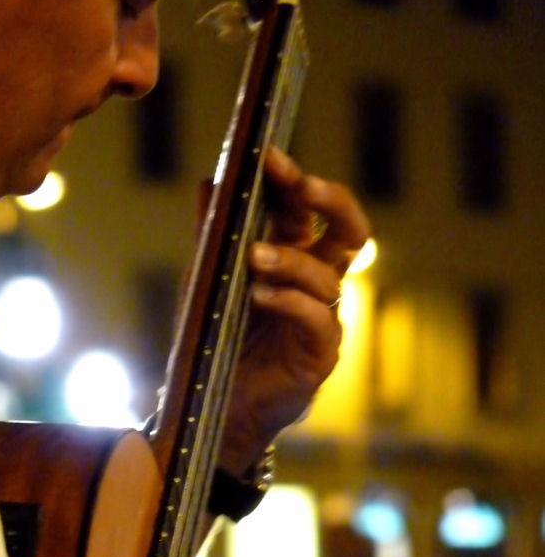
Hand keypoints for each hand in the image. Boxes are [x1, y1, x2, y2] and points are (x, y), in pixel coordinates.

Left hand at [220, 147, 369, 473]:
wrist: (213, 401)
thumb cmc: (216, 338)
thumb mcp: (207, 279)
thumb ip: (213, 234)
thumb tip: (208, 181)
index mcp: (294, 257)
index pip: (308, 210)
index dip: (296, 181)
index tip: (270, 155)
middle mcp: (317, 283)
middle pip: (349, 230)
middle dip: (328, 200)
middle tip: (299, 184)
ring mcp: (323, 317)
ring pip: (326, 275)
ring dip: (290, 259)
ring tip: (253, 257)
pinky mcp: (321, 353)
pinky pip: (316, 319)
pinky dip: (288, 301)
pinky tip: (259, 294)